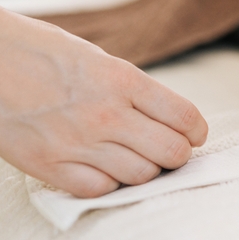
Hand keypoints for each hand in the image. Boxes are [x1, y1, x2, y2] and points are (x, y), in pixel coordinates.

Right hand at [0, 3, 207, 196]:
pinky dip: (109, 183)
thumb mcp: (99, 58)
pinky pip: (98, 189)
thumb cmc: (41, 51)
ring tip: (136, 158)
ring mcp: (76, 143)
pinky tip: (104, 168)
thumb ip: (133, 89)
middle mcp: (106, 114)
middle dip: (178, 154)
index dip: (197, 132)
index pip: (184, 117)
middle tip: (170, 150)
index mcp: (123, 80)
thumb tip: (165, 118)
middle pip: (171, 152)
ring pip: (140, 175)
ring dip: (146, 170)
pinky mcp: (47, 165)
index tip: (195, 135)